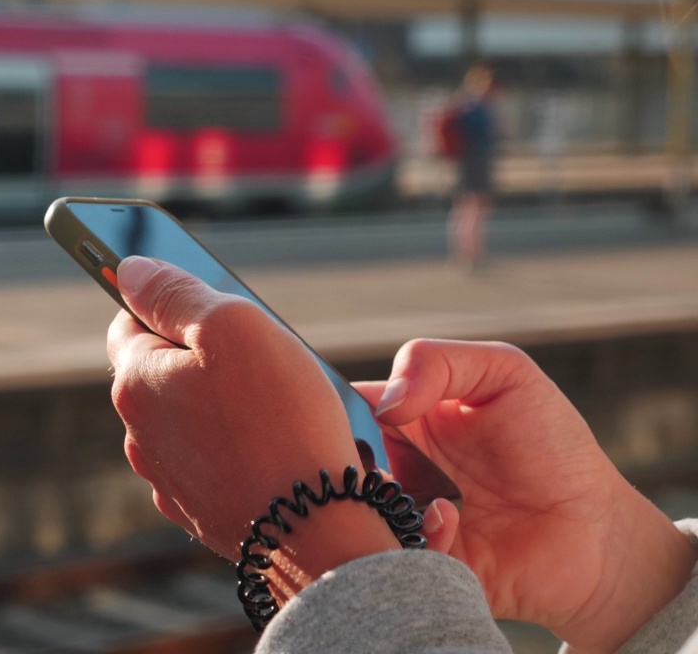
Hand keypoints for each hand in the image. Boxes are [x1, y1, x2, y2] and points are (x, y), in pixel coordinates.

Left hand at [106, 257, 400, 592]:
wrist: (313, 527)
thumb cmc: (279, 418)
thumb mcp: (231, 324)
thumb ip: (174, 292)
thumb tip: (127, 269)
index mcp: (135, 382)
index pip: (128, 321)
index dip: (167, 304)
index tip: (205, 303)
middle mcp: (138, 434)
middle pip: (161, 371)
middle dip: (199, 356)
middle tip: (256, 355)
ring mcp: (167, 478)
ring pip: (188, 418)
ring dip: (219, 403)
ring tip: (275, 404)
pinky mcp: (200, 510)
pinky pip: (212, 460)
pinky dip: (234, 447)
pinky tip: (273, 447)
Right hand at [363, 339, 697, 652]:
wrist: (596, 529)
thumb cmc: (552, 445)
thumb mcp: (505, 373)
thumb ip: (438, 362)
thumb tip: (386, 404)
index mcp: (400, 419)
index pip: (339, 405)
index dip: (329, 404)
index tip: (342, 408)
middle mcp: (389, 468)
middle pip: (330, 459)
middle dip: (338, 455)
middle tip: (366, 451)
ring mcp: (400, 518)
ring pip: (349, 511)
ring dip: (370, 496)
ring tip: (407, 486)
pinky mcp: (418, 563)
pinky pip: (391, 553)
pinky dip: (417, 529)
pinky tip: (451, 517)